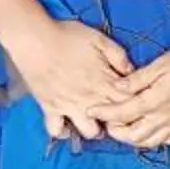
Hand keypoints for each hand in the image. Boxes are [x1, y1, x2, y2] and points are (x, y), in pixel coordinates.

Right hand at [9, 19, 135, 140]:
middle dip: (119, 121)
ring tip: (94, 120)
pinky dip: (63, 131)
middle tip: (116, 112)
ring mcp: (69, 107)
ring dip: (95, 128)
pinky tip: (68, 124)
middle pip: (113, 121)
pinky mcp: (50, 109)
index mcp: (104, 81)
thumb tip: (131, 72)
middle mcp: (89, 99)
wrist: (34, 40)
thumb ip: (119, 56)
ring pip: (90, 132)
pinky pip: (57, 130)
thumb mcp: (99, 39)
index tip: (134, 101)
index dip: (134, 104)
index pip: (128, 102)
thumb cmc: (67, 36)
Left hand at [101, 39, 169, 150]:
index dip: (104, 113)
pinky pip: (166, 140)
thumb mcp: (159, 64)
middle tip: (107, 121)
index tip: (91, 110)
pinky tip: (147, 130)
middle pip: (134, 135)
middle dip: (116, 131)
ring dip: (132, 138)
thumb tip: (116, 88)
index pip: (123, 113)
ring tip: (123, 127)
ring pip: (149, 141)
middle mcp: (167, 116)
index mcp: (157, 99)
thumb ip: (136, 79)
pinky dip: (152, 139)